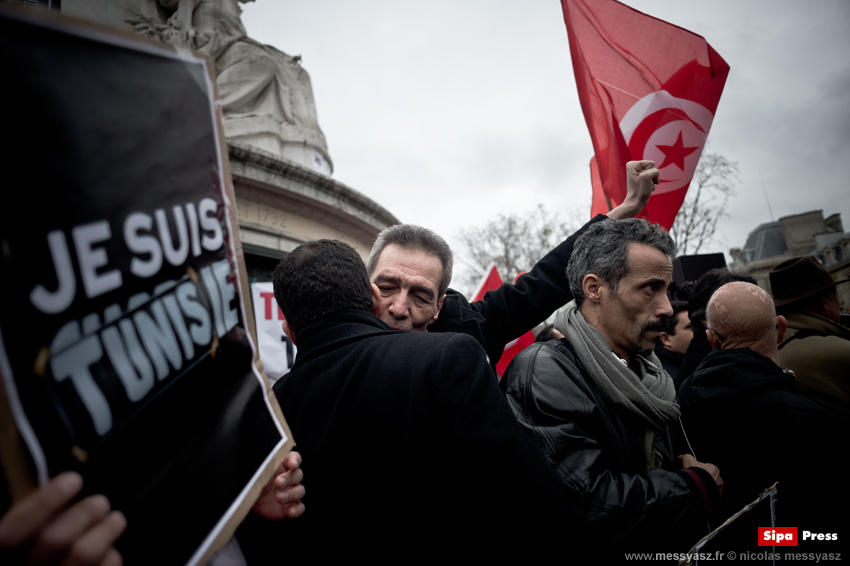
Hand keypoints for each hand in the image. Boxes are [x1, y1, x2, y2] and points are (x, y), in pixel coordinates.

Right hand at [0, 471, 125, 565]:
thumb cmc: (41, 556)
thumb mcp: (28, 540)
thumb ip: (40, 522)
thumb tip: (67, 487)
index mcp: (6, 555)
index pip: (14, 531)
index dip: (44, 503)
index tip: (73, 479)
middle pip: (53, 540)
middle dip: (82, 514)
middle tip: (101, 501)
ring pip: (82, 555)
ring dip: (105, 532)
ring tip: (116, 519)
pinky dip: (111, 558)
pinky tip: (112, 550)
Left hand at [251, 451, 304, 519]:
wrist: (247, 500)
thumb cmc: (251, 482)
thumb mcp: (254, 472)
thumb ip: (261, 465)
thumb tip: (261, 459)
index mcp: (281, 465)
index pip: (294, 458)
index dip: (295, 460)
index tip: (292, 464)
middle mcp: (289, 477)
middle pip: (298, 474)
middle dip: (289, 478)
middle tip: (278, 482)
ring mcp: (291, 492)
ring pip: (300, 490)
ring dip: (291, 494)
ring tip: (279, 497)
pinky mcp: (290, 506)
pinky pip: (300, 507)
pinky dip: (297, 510)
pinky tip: (290, 511)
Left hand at [607, 160, 658, 218]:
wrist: (636, 203)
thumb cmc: (640, 190)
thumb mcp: (647, 176)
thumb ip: (655, 170)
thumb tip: (655, 175)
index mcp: (632, 165)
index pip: (650, 163)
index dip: (648, 172)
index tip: (641, 180)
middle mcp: (635, 168)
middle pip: (653, 168)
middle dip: (652, 177)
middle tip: (645, 184)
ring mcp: (639, 174)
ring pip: (654, 174)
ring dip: (652, 182)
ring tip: (646, 187)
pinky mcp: (643, 180)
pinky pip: (654, 179)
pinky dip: (652, 185)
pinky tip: (647, 189)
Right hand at [678, 454, 723, 495]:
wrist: (695, 487)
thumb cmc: (694, 473)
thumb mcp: (687, 459)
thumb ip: (684, 457)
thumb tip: (680, 457)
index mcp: (714, 468)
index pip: (706, 468)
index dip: (698, 470)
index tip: (693, 473)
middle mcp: (719, 478)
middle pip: (710, 478)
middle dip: (702, 479)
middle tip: (694, 481)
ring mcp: (718, 488)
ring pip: (711, 487)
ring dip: (705, 487)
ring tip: (696, 488)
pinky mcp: (716, 497)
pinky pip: (712, 496)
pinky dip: (706, 495)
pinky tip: (700, 494)